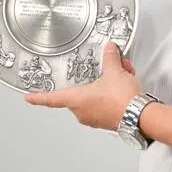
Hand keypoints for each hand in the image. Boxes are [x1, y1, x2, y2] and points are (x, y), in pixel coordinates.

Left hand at [24, 42, 141, 129]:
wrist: (142, 115)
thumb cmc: (124, 100)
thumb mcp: (115, 72)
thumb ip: (110, 59)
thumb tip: (109, 50)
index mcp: (77, 100)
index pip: (52, 98)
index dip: (39, 97)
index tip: (29, 98)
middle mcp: (83, 112)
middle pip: (80, 94)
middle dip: (94, 80)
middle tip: (107, 71)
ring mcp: (95, 119)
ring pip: (95, 98)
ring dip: (107, 86)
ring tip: (122, 76)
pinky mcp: (108, 121)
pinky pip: (106, 105)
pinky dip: (114, 95)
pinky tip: (125, 86)